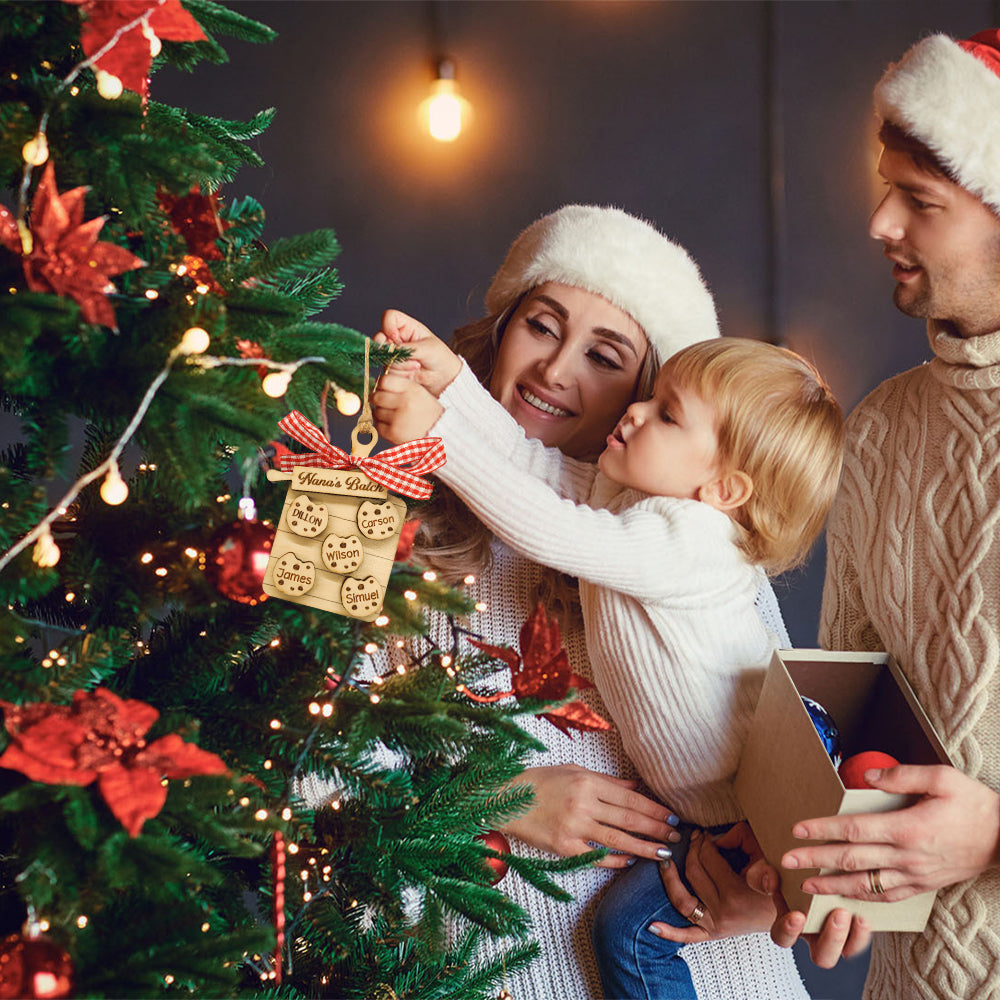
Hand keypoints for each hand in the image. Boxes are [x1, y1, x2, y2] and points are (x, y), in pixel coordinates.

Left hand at [371, 370, 443, 443]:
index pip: (385, 381)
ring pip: (377, 412)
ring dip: (381, 414)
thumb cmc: (428, 413)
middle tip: (385, 404)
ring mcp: (398, 418)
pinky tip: (393, 425)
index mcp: (412, 389)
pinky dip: (382, 426)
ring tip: (394, 416)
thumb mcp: (420, 393)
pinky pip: (378, 426)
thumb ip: (400, 386)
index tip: (383, 390)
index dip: (381, 385)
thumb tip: (376, 384)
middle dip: (378, 400)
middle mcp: (405, 402)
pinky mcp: (394, 433)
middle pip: (377, 396)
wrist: (441, 434)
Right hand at [375, 309, 461, 395]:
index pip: (388, 317)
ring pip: (384, 357)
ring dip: (400, 364)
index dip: (388, 326)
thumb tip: (389, 351)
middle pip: (379, 338)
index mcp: (406, 326)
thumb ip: (407, 348)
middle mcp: (395, 338)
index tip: (396, 337)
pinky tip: (412, 373)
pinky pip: (387, 371)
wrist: (443, 378)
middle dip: (390, 350)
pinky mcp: (391, 369)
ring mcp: (392, 354)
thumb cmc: (439, 357)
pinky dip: (400, 373)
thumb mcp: (427, 349)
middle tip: (406, 356)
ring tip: (417, 366)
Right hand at [499, 764, 680, 868]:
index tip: (670, 815)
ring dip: (643, 847)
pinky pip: (595, 856)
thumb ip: (606, 781)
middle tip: (675, 836)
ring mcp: (574, 826)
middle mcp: (583, 803)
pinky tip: (628, 862)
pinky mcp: (564, 847)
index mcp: (587, 781)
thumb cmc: (538, 782)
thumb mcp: (572, 770)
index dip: (653, 808)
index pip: (629, 797)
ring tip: (663, 853)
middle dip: (655, 828)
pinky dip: (614, 860)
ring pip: (617, 839)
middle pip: (628, 818)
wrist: (504, 799)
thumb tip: (634, 786)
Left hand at [649, 823, 778, 942]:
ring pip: (682, 900)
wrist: (788, 916)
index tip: (705, 834)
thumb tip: (715, 836)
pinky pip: (688, 936)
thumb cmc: (777, 882)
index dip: (704, 842)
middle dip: (692, 851)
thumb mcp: (764, 854)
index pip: (708, 859)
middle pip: (694, 873)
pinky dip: (670, 933)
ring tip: (665, 862)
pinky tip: (652, 926)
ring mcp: (716, 925)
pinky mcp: (713, 934)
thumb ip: (741, 839)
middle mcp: (723, 911)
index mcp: (736, 892)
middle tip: (694, 839)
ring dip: (670, 880)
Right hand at [744, 853, 870, 966]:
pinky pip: (863, 936)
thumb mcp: (768, 870)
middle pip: (823, 957)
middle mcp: (813, 936)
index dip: (789, 931)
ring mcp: (835, 933)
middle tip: (839, 915)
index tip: (797, 916)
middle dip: (832, 939)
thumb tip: (771, 882)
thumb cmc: (782, 871)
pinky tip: (867, 912)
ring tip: (858, 917)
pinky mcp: (852, 925)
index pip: (783, 937)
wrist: (803, 870)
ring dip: (854, 938)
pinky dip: (866, 928)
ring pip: (848, 951)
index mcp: (788, 924)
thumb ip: (763, 875)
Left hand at [781, 764, 999, 901]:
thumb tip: (869, 774)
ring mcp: (915, 875)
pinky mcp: (923, 886)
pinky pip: (887, 896)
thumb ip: (902, 775)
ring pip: (865, 885)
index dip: (823, 830)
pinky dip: (862, 898)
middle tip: (787, 860)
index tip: (797, 829)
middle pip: (851, 860)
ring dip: (832, 885)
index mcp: (907, 828)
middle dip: (815, 860)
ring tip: (806, 885)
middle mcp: (907, 856)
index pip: (854, 830)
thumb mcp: (942, 778)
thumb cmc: (974, 805)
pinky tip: (844, 896)